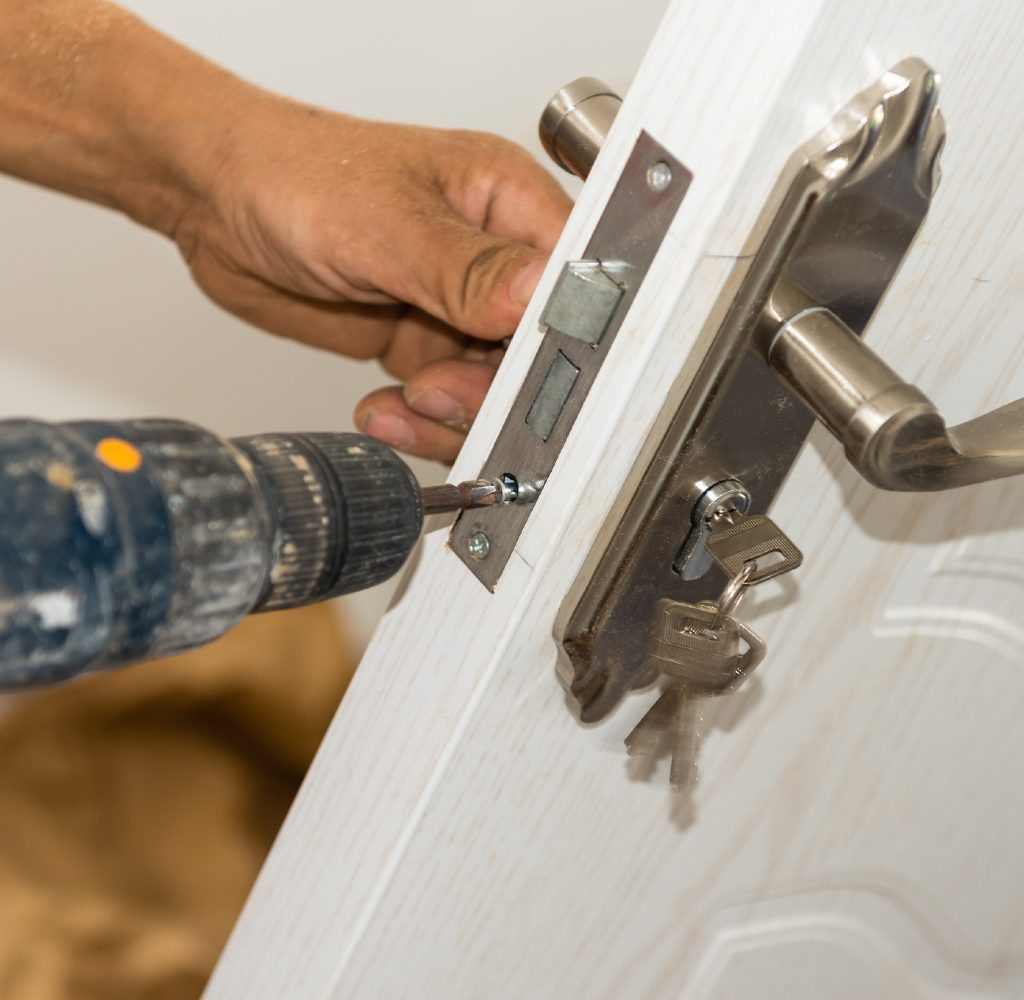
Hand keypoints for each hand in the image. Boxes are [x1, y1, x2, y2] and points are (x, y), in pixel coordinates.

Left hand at [173, 99, 571, 461]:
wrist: (218, 203)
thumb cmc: (295, 173)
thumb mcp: (385, 223)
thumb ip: (466, 269)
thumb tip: (538, 293)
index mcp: (506, 202)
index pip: (569, 281)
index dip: (561, 336)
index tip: (528, 375)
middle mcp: (492, 257)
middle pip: (536, 349)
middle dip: (495, 387)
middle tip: (440, 390)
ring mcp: (457, 306)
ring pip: (492, 387)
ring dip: (453, 413)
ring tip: (407, 404)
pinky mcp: (421, 341)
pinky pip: (443, 401)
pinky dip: (418, 421)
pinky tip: (386, 412)